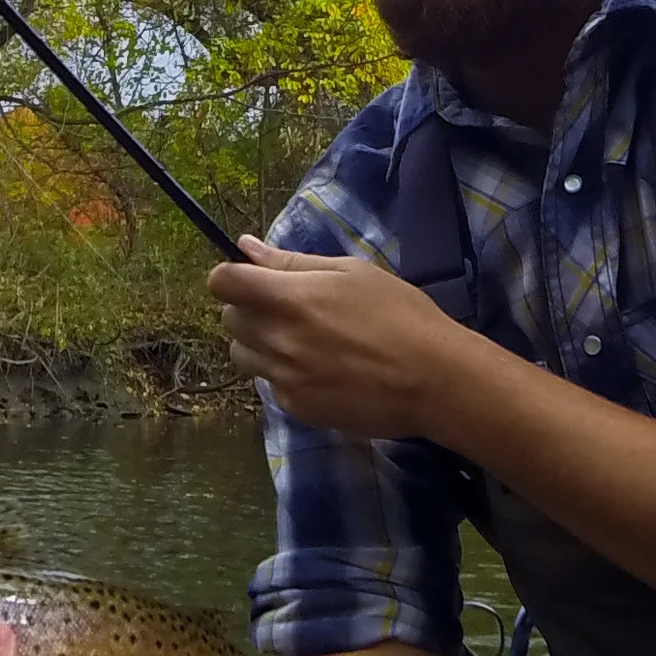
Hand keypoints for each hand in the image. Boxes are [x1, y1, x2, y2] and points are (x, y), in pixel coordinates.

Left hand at [207, 235, 475, 440]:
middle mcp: (278, 341)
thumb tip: (245, 247)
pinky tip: (322, 370)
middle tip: (291, 309)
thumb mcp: (352, 273)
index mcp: (289, 300)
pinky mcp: (296, 408)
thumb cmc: (400, 315)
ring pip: (243, 355)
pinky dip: (285, 374)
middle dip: (250, 309)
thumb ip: (291, 263)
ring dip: (261, 344)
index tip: (252, 279)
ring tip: (304, 342)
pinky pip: (270, 385)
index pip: (222, 283)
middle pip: (229, 319)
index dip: (231, 276)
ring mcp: (284, 379)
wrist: (433, 379)